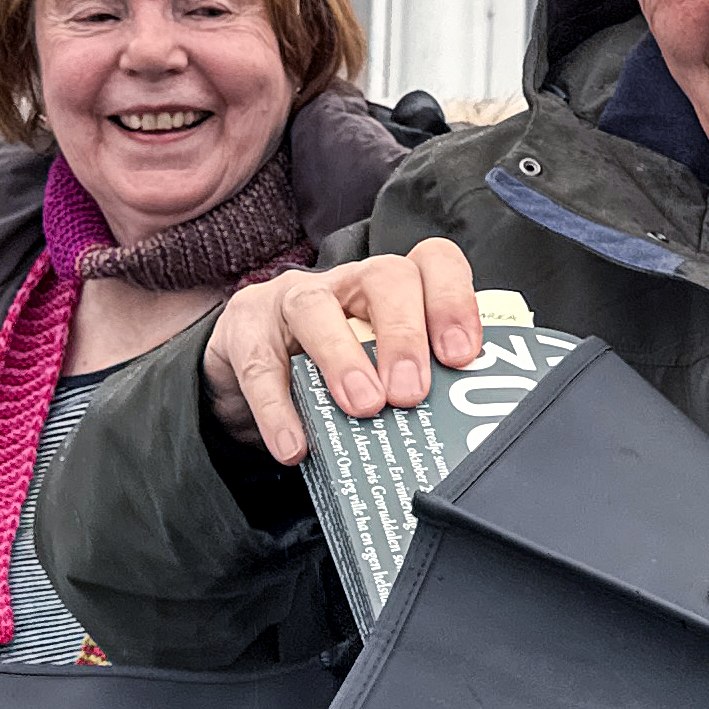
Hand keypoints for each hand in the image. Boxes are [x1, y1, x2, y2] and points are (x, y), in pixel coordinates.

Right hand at [200, 241, 483, 463]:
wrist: (247, 365)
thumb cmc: (335, 367)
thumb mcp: (379, 370)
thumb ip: (411, 387)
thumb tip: (450, 439)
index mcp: (394, 288)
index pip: (433, 263)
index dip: (453, 301)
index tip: (462, 355)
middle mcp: (349, 282)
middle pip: (385, 276)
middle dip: (404, 334)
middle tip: (410, 392)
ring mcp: (293, 299)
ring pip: (317, 308)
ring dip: (344, 359)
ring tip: (363, 408)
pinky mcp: (246, 330)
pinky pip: (260, 364)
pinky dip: (277, 408)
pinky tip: (294, 445)